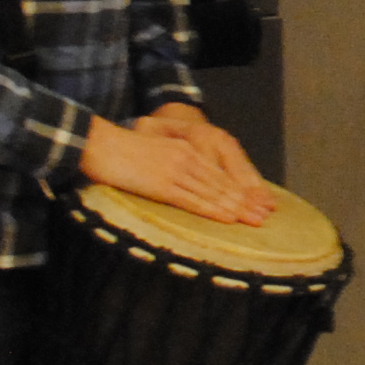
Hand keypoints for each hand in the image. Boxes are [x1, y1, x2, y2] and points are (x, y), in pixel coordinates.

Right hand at [84, 104, 278, 224]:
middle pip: (222, 183)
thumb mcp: (154, 151)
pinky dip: (213, 210)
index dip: (239, 189)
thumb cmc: (121, 150)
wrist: (100, 144)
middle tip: (264, 216)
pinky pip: (193, 201)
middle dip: (245, 201)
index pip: (218, 173)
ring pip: (213, 193)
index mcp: (184, 149)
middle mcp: (186, 158)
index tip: (255, 201)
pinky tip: (227, 218)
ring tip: (254, 221)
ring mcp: (176, 171)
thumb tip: (178, 182)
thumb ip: (170, 163)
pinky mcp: (163, 185)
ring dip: (235, 208)